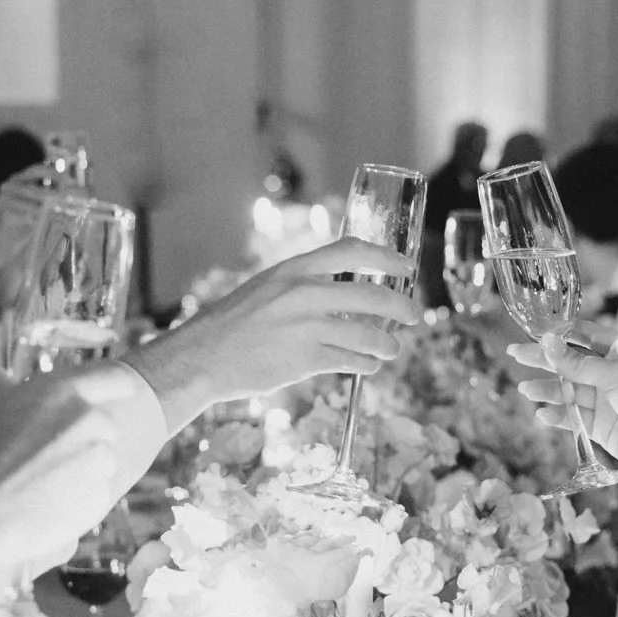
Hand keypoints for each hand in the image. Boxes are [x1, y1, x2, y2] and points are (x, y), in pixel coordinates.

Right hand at [0, 366, 121, 572]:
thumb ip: (8, 393)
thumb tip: (0, 375)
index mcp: (66, 391)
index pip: (117, 378)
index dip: (113, 389)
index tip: (110, 397)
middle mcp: (90, 421)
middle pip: (106, 426)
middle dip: (85, 439)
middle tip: (48, 457)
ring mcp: (98, 463)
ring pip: (102, 462)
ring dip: (83, 471)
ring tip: (42, 486)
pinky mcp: (98, 500)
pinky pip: (96, 495)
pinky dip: (79, 501)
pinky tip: (46, 507)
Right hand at [136, 238, 422, 426]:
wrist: (204, 356)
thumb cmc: (234, 323)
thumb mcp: (268, 287)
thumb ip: (304, 285)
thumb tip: (346, 292)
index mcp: (294, 268)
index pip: (352, 250)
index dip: (386, 257)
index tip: (405, 266)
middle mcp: (303, 292)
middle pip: (372, 294)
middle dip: (401, 306)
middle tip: (413, 314)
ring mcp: (306, 326)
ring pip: (367, 333)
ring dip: (387, 343)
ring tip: (392, 349)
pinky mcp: (305, 359)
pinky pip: (351, 361)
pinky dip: (366, 364)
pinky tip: (369, 366)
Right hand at [509, 322, 617, 474]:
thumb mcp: (615, 374)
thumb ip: (578, 363)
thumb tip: (547, 342)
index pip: (584, 335)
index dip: (558, 333)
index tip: (532, 329)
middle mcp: (612, 373)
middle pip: (571, 363)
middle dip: (543, 359)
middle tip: (514, 353)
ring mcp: (606, 401)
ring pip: (570, 391)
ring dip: (547, 389)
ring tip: (525, 389)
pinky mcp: (602, 427)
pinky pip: (575, 418)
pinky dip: (558, 416)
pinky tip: (542, 414)